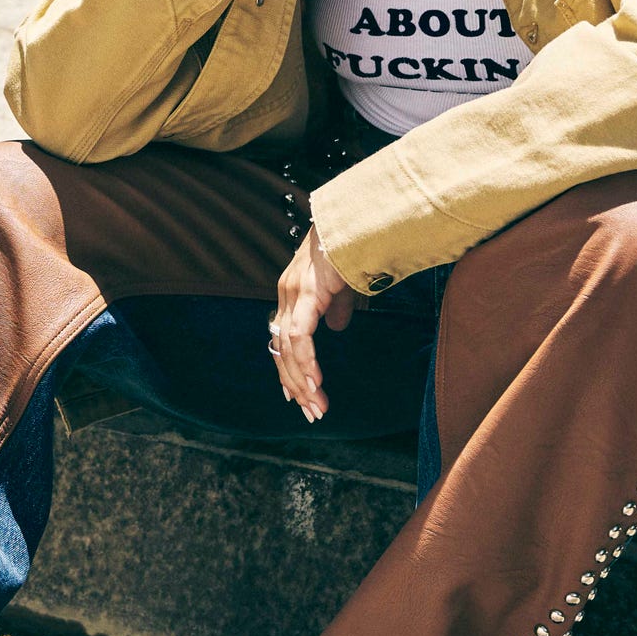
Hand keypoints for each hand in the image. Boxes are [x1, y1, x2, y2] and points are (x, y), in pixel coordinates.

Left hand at [270, 227, 354, 421]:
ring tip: (316, 406)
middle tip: (310, 412)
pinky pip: (300, 336)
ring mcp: (293, 294)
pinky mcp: (306, 294)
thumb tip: (336, 328)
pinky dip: (305, 362)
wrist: (356, 223)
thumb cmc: (350, 250)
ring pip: (288, 349)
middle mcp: (285, 295)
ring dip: (302, 381)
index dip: (287, 369)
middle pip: (281, 350)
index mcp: (292, 293)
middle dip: (295, 384)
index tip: (296, 395)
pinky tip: (315, 383)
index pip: (282, 339)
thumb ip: (335, 308)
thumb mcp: (342, 287)